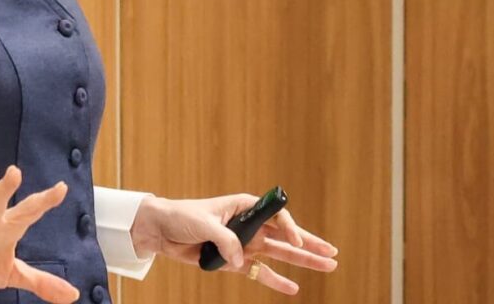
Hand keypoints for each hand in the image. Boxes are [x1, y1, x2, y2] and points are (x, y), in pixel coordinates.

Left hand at [129, 193, 338, 295]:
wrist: (160, 230)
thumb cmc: (180, 216)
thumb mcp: (203, 222)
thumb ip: (225, 240)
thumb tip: (241, 261)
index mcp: (242, 206)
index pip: (275, 216)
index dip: (289, 228)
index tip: (297, 241)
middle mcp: (247, 224)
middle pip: (284, 235)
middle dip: (309, 244)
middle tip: (333, 253)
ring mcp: (243, 243)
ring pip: (278, 255)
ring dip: (301, 262)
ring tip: (328, 267)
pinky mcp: (234, 261)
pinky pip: (260, 273)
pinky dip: (276, 281)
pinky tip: (294, 288)